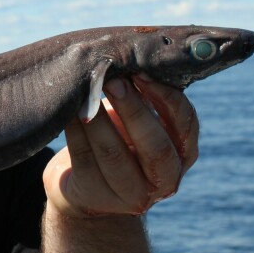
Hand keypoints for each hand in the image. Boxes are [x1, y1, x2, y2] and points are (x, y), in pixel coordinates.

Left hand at [44, 75, 198, 216]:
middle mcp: (166, 180)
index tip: (141, 72)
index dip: (165, 98)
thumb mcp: (138, 120)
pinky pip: (84, 159)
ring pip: (113, 154)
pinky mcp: (97, 197)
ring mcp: (132, 195)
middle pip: (154, 146)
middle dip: (132, 110)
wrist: (88, 185)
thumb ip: (144, 96)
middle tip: (113, 81)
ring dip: (97, 119)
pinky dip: (75, 131)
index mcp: (184, 154)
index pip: (185, 124)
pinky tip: (68, 111)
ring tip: (86, 92)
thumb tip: (131, 55)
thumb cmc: (119, 138)